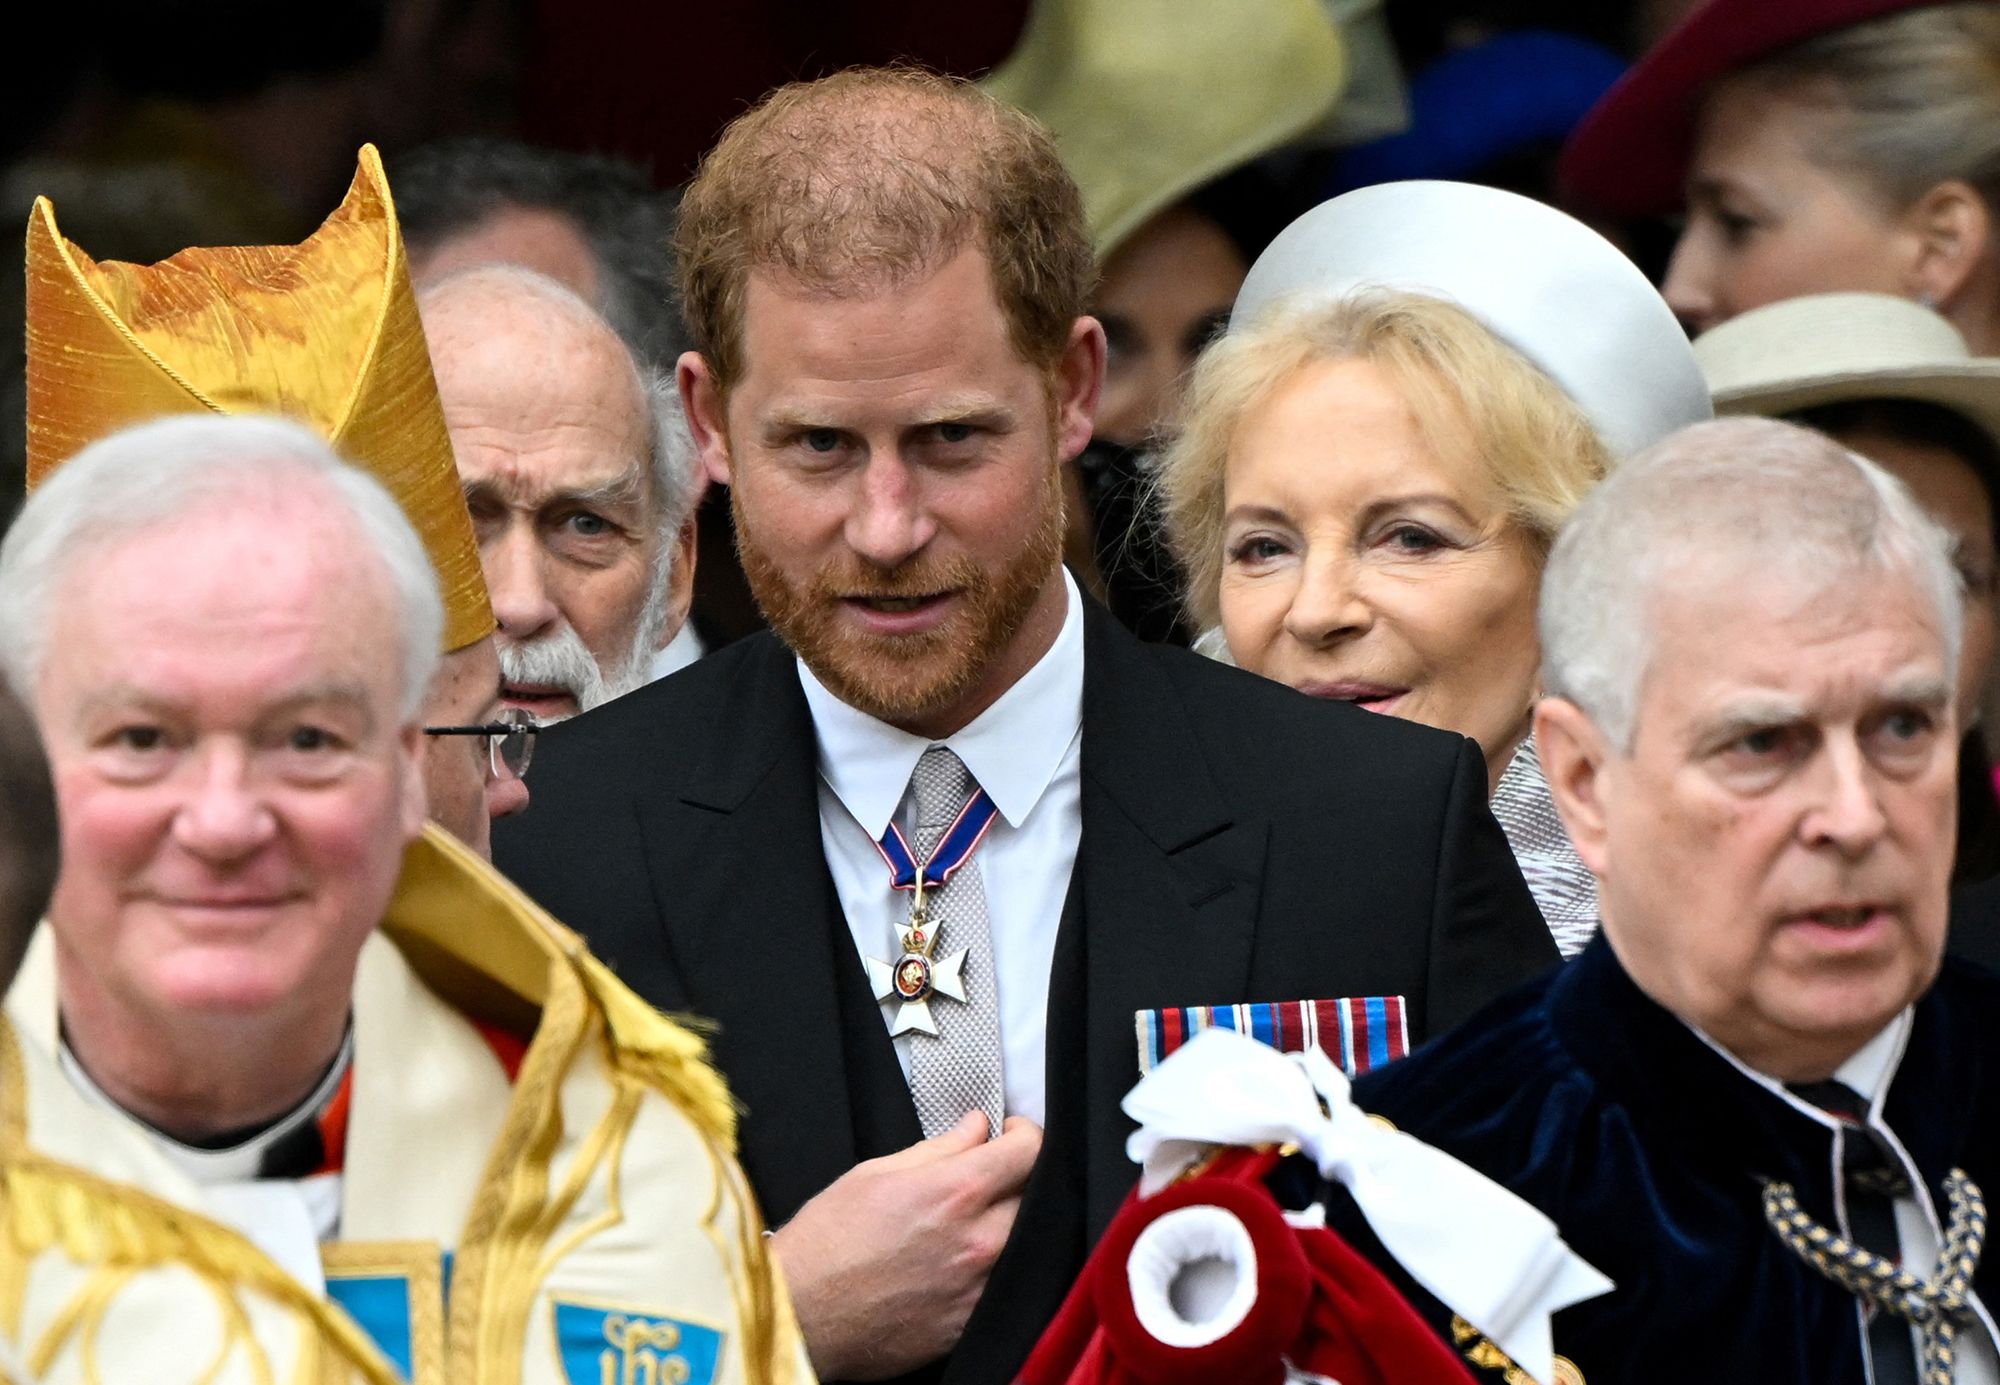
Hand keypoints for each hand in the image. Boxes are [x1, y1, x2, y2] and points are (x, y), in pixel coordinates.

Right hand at [771, 1111, 1042, 1378]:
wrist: (799, 1315)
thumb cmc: (826, 1241)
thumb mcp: (875, 1173)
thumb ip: (939, 1149)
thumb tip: (977, 1128)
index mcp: (956, 1192)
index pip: (1030, 1150)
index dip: (1023, 1134)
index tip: (1009, 1135)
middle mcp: (980, 1241)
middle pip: (1036, 1196)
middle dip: (1016, 1179)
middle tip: (988, 1177)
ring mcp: (981, 1288)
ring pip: (1025, 1242)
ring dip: (1007, 1224)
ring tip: (971, 1221)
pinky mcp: (971, 1324)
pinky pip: (1003, 1284)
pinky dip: (992, 1266)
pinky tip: (958, 1261)